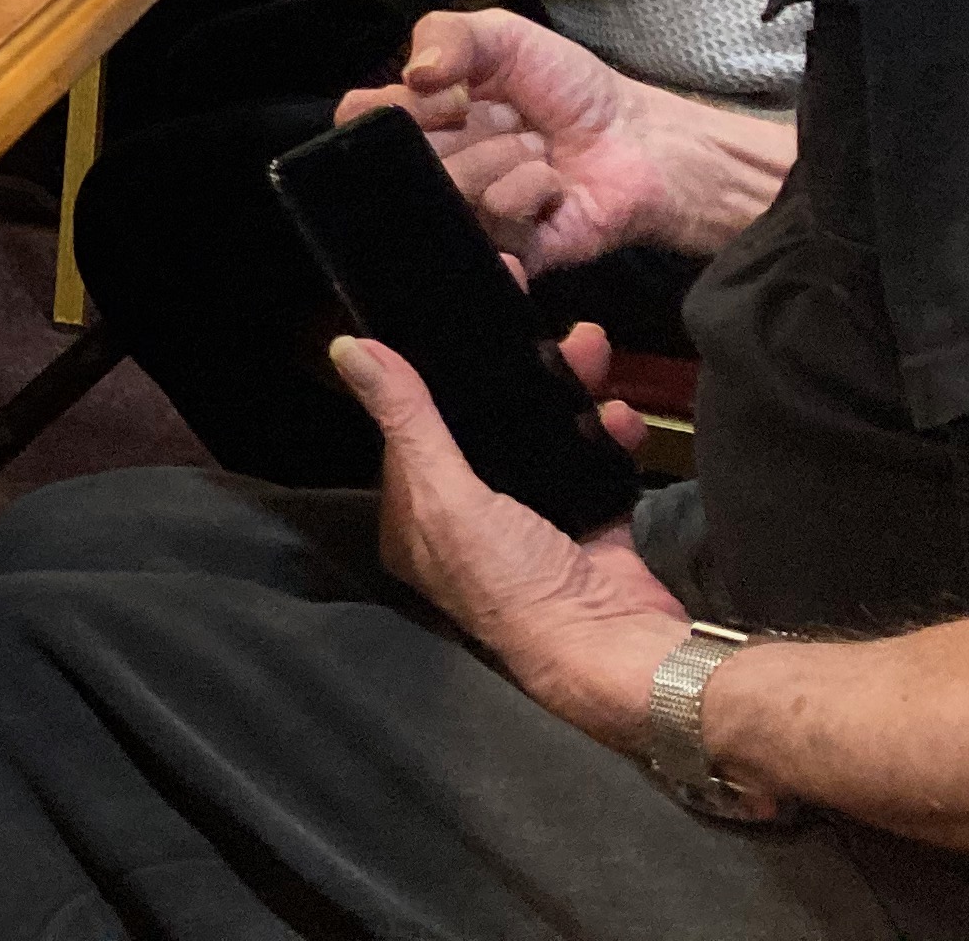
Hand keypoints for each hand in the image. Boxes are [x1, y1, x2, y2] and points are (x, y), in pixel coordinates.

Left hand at [333, 329, 720, 772]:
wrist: (614, 650)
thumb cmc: (514, 586)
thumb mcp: (447, 496)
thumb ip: (407, 419)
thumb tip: (349, 349)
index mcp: (419, 521)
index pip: (416, 428)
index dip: (437, 373)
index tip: (467, 319)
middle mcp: (471, 523)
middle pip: (487, 427)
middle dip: (519, 375)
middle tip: (549, 328)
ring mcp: (533, 523)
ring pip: (543, 437)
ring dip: (568, 392)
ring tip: (592, 352)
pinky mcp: (589, 525)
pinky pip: (594, 463)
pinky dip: (606, 435)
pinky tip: (620, 416)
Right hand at [339, 9, 668, 277]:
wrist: (640, 140)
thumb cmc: (571, 89)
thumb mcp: (505, 36)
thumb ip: (447, 33)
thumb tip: (412, 75)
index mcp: (424, 118)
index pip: (362, 119)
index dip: (392, 109)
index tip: (447, 95)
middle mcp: (437, 167)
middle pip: (400, 161)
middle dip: (459, 131)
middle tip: (507, 119)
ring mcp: (468, 212)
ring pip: (449, 190)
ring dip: (503, 158)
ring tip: (538, 151)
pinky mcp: (505, 250)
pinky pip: (494, 224)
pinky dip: (530, 193)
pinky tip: (554, 187)